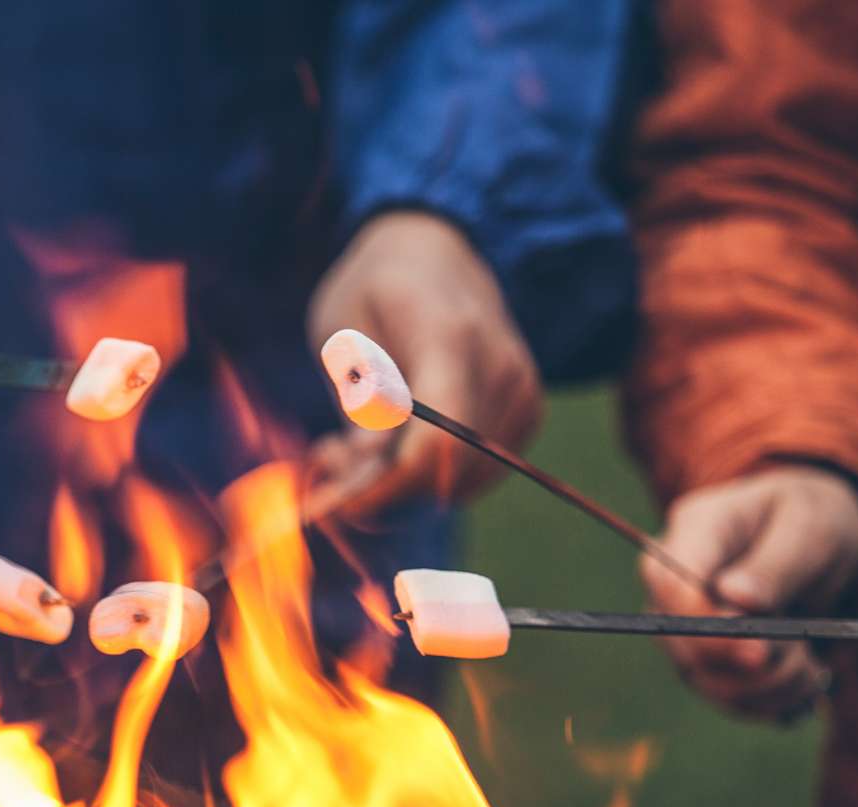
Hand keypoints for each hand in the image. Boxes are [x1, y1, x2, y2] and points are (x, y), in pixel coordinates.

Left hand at [304, 210, 539, 519]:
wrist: (436, 253)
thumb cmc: (374, 290)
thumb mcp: (342, 334)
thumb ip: (357, 405)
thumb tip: (363, 472)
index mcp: (449, 336)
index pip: (436, 443)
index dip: (386, 489)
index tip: (335, 503)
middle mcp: (501, 367)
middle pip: (448, 472)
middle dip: (383, 489)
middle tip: (329, 459)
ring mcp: (523, 391)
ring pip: (461, 482)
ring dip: (403, 485)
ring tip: (356, 445)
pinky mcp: (528, 411)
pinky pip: (476, 474)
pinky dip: (431, 474)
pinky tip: (397, 441)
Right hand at [643, 464, 857, 722]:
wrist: (816, 544)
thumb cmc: (810, 521)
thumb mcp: (810, 528)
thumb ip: (775, 564)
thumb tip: (735, 598)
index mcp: (697, 530)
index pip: (667, 580)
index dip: (701, 622)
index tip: (758, 647)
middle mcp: (676, 581)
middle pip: (682, 640)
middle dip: (749, 660)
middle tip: (802, 652)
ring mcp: (685, 625)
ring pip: (705, 678)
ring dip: (768, 684)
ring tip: (810, 663)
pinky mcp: (706, 660)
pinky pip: (728, 697)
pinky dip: (772, 698)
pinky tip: (804, 675)